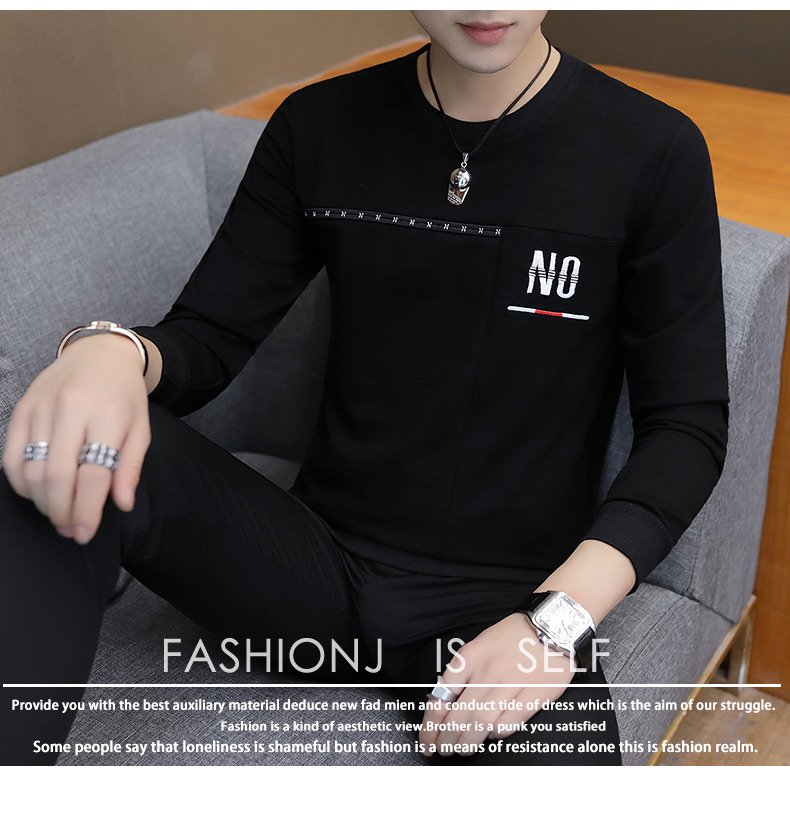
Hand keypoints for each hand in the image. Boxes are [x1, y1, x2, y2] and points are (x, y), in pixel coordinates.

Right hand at [2, 334, 151, 543]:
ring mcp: (42, 408)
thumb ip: (130, 467)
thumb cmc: (124, 395)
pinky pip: (10, 456)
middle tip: (69, 530)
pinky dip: (20, 482)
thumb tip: (121, 504)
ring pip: (31, 469)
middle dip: (62, 511)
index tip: (86, 532)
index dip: (87, 510)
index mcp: (107, 415)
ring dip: (41, 502)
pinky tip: (36, 493)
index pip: (93, 473)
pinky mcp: (21, 408)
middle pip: (58, 476)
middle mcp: (71, 409)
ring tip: (57, 514)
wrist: (101, 353)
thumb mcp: (141, 428)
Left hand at [419, 613, 574, 756]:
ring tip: (463, 749)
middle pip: (458, 714)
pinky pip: (509, 722)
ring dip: (468, 741)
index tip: (427, 735)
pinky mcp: (535, 693)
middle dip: (446, 738)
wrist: (553, 624)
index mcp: (472, 656)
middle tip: (442, 749)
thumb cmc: (515, 635)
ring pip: (480, 722)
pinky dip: (497, 733)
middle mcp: (489, 669)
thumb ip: (465, 670)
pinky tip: (492, 733)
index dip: (431, 721)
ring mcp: (512, 682)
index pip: (442, 694)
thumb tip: (445, 700)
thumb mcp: (481, 643)